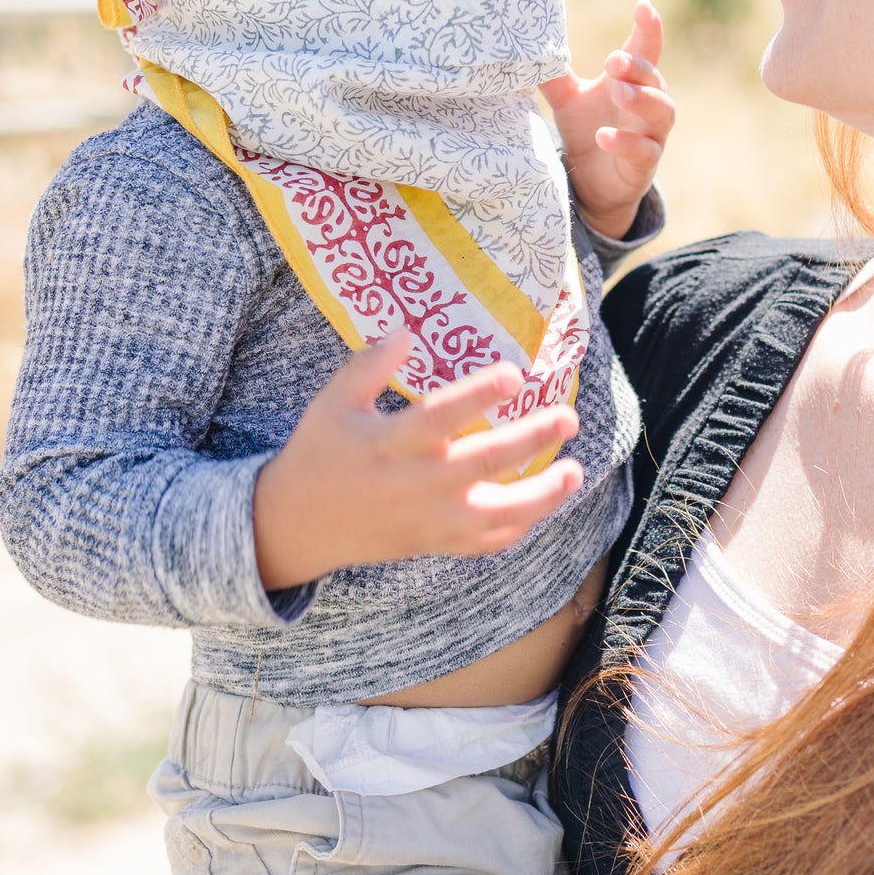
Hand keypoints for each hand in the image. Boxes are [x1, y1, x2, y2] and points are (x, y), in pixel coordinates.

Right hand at [253, 334, 582, 590]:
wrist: (297, 525)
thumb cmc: (320, 452)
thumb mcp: (332, 402)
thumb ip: (368, 365)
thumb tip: (407, 331)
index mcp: (388, 444)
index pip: (439, 417)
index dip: (477, 396)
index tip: (514, 375)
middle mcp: (415, 484)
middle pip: (482, 464)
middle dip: (530, 441)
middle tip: (568, 417)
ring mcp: (428, 520)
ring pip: (495, 515)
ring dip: (540, 497)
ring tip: (576, 472)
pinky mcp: (434, 543)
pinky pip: (485, 543)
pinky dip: (518, 527)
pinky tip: (545, 502)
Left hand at [541, 1, 672, 242]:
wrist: (592, 183)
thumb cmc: (586, 131)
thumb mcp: (567, 100)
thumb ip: (555, 76)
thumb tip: (527, 44)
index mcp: (630, 81)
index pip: (644, 49)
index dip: (648, 27)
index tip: (643, 5)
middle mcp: (647, 104)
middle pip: (655, 79)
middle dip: (638, 68)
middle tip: (614, 61)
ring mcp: (650, 134)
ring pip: (661, 111)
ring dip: (642, 99)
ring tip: (619, 93)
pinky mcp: (644, 165)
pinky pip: (643, 151)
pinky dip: (625, 143)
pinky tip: (603, 137)